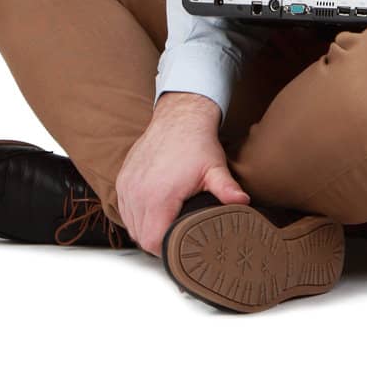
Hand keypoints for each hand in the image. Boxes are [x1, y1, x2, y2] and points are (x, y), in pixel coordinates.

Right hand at [115, 91, 248, 255]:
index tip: (181, 247)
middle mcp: (138, 193)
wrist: (179, 117)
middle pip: (141, 236)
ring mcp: (127, 186)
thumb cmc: (197, 144)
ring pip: (130, 224)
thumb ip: (227, 190)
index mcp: (159, 196)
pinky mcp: (123, 179)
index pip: (153, 241)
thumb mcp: (215, 169)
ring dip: (146, 229)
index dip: (167, 250)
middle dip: (158, 242)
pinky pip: (124, 209)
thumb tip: (243, 203)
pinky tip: (153, 213)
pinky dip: (136, 215)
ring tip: (167, 227)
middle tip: (178, 239)